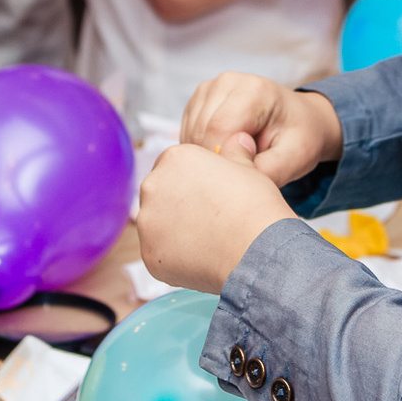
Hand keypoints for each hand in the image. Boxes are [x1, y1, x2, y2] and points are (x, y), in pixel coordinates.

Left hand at [138, 140, 296, 294]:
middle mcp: (153, 185)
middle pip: (159, 195)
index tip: (207, 196)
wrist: (254, 247)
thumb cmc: (254, 206)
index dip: (191, 183)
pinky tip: (199, 259)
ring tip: (206, 242)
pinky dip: (174, 258)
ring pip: (156, 225)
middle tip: (206, 220)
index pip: (172, 167)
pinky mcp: (148, 253)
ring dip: (173, 232)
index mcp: (174, 158)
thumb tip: (237, 141)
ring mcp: (147, 221)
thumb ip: (233, 152)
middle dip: (177, 206)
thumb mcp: (248, 167)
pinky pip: (158, 253)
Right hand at [181, 72, 341, 185]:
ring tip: (238, 163)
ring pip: (190, 136)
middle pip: (201, 133)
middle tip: (241, 177)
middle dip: (216, 162)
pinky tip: (227, 156)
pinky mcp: (197, 102)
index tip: (241, 181)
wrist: (299, 121)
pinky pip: (187, 136)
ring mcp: (209, 89)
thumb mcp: (296, 158)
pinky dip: (203, 152)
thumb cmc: (299, 138)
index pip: (219, 130)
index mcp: (254, 89)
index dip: (224, 162)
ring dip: (208, 159)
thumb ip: (269, 171)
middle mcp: (227, 82)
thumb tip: (235, 181)